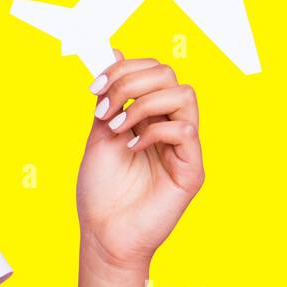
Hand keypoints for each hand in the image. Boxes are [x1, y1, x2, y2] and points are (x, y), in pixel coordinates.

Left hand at [77, 50, 204, 270]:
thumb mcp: (99, 133)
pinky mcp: (192, 170)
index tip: (94, 87)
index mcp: (150, 116)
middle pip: (168, 75)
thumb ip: (109, 96)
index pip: (153, 71)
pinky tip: (131, 148)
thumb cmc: (101, 191)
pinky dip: (153, 131)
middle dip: (130, 82)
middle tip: (105, 108)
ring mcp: (184, 148)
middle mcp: (170, 127)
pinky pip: (185, 130)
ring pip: (184, 95)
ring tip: (118, 127)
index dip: (124, 70)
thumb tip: (112, 51)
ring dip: (144, 104)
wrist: (103, 235)